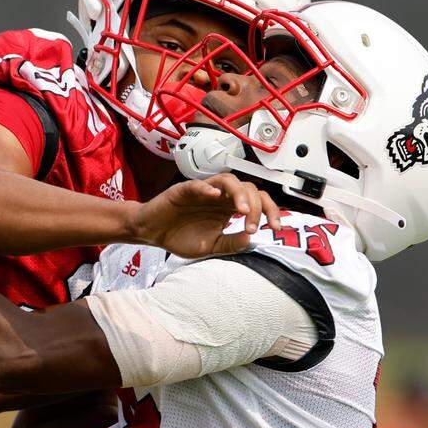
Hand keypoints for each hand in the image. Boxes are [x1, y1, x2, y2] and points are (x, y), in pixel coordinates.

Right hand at [128, 173, 280, 257]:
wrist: (152, 233)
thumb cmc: (179, 236)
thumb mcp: (210, 246)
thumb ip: (230, 243)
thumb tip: (251, 239)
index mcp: (229, 208)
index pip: (257, 201)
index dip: (270, 211)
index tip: (276, 227)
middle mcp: (220, 197)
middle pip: (249, 189)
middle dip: (257, 206)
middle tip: (253, 226)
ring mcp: (204, 191)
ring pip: (229, 181)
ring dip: (240, 194)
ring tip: (242, 211)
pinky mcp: (184, 190)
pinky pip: (198, 184)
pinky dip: (208, 188)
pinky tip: (214, 196)